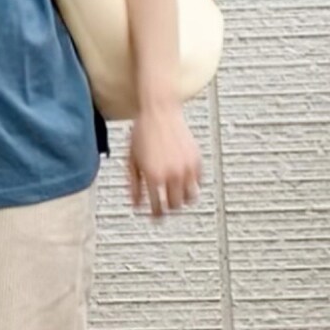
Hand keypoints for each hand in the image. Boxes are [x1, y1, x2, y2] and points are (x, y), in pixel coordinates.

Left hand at [128, 101, 202, 219]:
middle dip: (170, 208)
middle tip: (166, 206)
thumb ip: (133, 185)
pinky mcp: (196, 160)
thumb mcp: (131, 161)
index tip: (156, 217)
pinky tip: (184, 181)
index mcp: (153, 177)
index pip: (157, 207)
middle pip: (175, 206)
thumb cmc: (142, 133)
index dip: (156, 216)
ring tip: (177, 197)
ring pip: (191, 198)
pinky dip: (192, 184)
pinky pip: (198, 182)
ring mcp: (186, 167)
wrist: (159, 111)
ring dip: (183, 200)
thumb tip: (136, 205)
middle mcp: (171, 174)